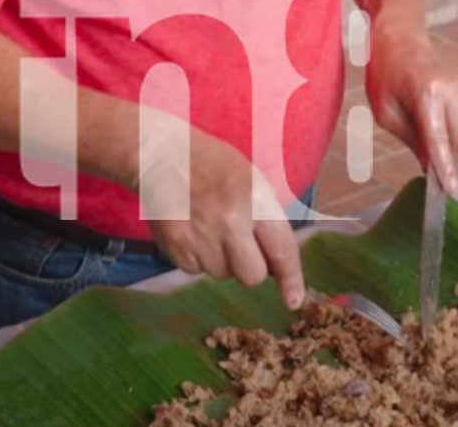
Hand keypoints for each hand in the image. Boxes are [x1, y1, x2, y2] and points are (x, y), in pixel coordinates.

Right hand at [136, 115, 305, 309]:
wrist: (163, 157)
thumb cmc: (214, 165)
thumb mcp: (253, 180)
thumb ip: (267, 219)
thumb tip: (277, 262)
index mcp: (256, 201)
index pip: (282, 251)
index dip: (291, 280)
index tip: (294, 300)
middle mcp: (230, 223)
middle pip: (252, 276)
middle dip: (251, 267)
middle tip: (242, 245)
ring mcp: (201, 238)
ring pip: (223, 275)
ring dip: (222, 260)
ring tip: (211, 227)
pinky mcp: (177, 248)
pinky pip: (198, 270)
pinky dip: (199, 257)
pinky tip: (194, 230)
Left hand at [364, 30, 457, 192]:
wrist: (400, 39)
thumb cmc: (385, 74)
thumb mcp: (385, 112)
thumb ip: (411, 140)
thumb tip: (431, 166)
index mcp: (427, 92)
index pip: (439, 138)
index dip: (444, 166)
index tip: (451, 188)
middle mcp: (453, 88)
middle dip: (446, 153)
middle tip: (420, 145)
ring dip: (449, 141)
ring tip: (423, 118)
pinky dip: (453, 128)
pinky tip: (434, 112)